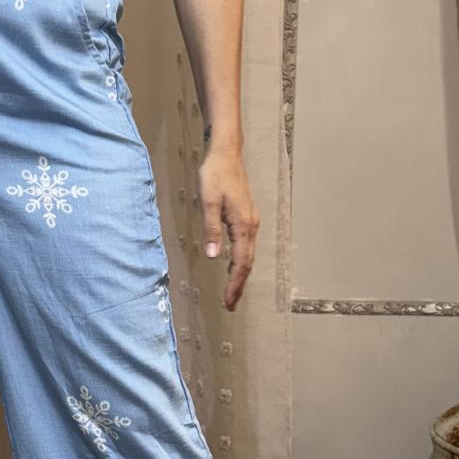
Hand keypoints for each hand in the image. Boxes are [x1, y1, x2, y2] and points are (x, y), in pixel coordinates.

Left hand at [198, 144, 258, 310]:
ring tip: (231, 290)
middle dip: (239, 285)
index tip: (228, 301)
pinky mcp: (246, 216)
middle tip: (230, 304)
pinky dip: (240, 260)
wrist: (226, 154)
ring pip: (248, 254)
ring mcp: (250, 221)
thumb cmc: (215, 175)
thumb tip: (212, 256)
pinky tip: (231, 264)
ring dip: (240, 274)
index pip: (240, 263)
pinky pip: (246, 245)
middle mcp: (250, 226)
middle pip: (247, 263)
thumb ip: (211, 230)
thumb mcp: (208, 202)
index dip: (234, 284)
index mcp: (243, 225)